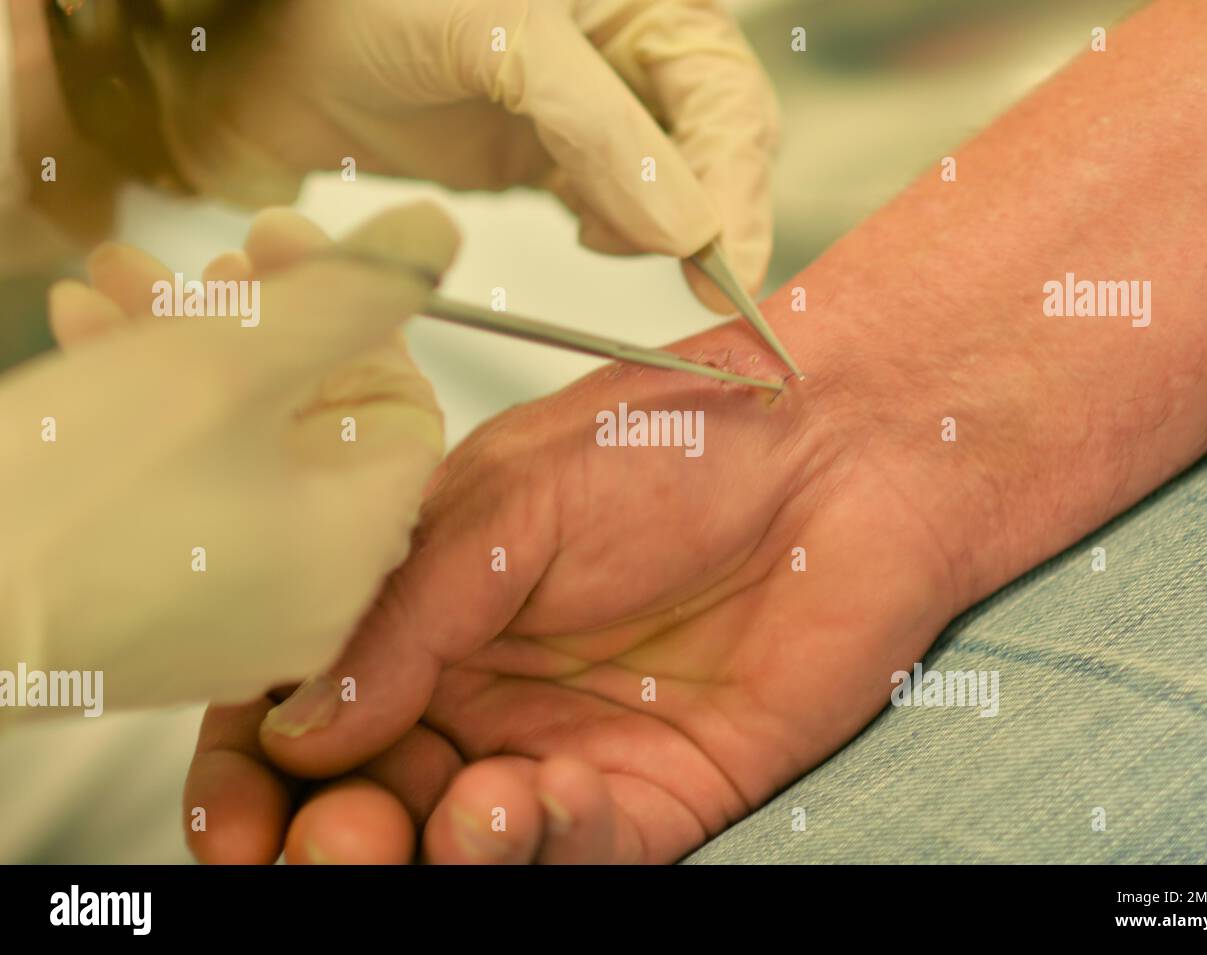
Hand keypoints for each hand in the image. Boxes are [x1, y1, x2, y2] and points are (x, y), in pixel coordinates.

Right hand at [0, 203, 453, 708]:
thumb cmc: (69, 499)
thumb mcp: (230, 358)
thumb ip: (349, 289)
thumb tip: (434, 234)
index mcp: (352, 545)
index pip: (400, 406)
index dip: (349, 313)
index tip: (279, 246)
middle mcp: (309, 597)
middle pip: (314, 424)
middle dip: (253, 321)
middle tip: (195, 267)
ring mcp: (231, 616)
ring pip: (240, 451)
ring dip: (185, 352)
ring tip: (114, 287)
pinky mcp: (155, 618)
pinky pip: (184, 500)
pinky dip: (148, 421)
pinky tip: (84, 342)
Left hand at [146, 0, 779, 307]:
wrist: (264, 39)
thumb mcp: (505, 40)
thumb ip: (603, 131)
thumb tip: (689, 231)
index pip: (723, 94)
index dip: (737, 184)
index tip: (725, 274)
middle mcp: (626, 48)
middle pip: (714, 142)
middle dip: (710, 213)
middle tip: (700, 289)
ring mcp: (590, 105)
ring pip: (669, 181)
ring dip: (660, 227)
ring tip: (611, 238)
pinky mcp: (547, 154)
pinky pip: (612, 204)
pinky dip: (616, 231)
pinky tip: (592, 234)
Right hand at [183, 314, 960, 862]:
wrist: (842, 456)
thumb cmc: (679, 438)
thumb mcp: (513, 500)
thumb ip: (403, 616)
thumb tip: (296, 727)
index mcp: (419, 609)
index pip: (298, 709)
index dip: (250, 774)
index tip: (234, 820)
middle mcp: (477, 692)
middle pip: (363, 802)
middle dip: (334, 842)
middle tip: (339, 841)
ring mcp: (561, 750)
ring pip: (460, 849)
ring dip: (436, 860)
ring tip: (460, 818)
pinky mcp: (654, 795)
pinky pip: (577, 856)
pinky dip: (543, 848)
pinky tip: (537, 801)